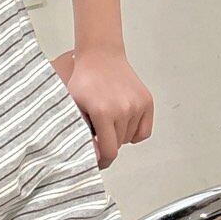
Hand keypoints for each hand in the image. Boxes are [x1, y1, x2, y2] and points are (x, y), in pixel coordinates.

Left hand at [49, 46, 152, 169]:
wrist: (101, 57)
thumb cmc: (84, 81)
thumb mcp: (73, 106)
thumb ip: (80, 132)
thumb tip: (91, 156)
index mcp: (103, 113)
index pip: (109, 151)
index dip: (102, 161)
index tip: (97, 162)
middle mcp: (123, 110)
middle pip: (118, 145)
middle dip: (107, 143)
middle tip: (97, 131)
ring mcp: (137, 105)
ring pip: (130, 138)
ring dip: (119, 135)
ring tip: (108, 120)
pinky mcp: (147, 101)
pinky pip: (144, 131)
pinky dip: (135, 132)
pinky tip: (123, 123)